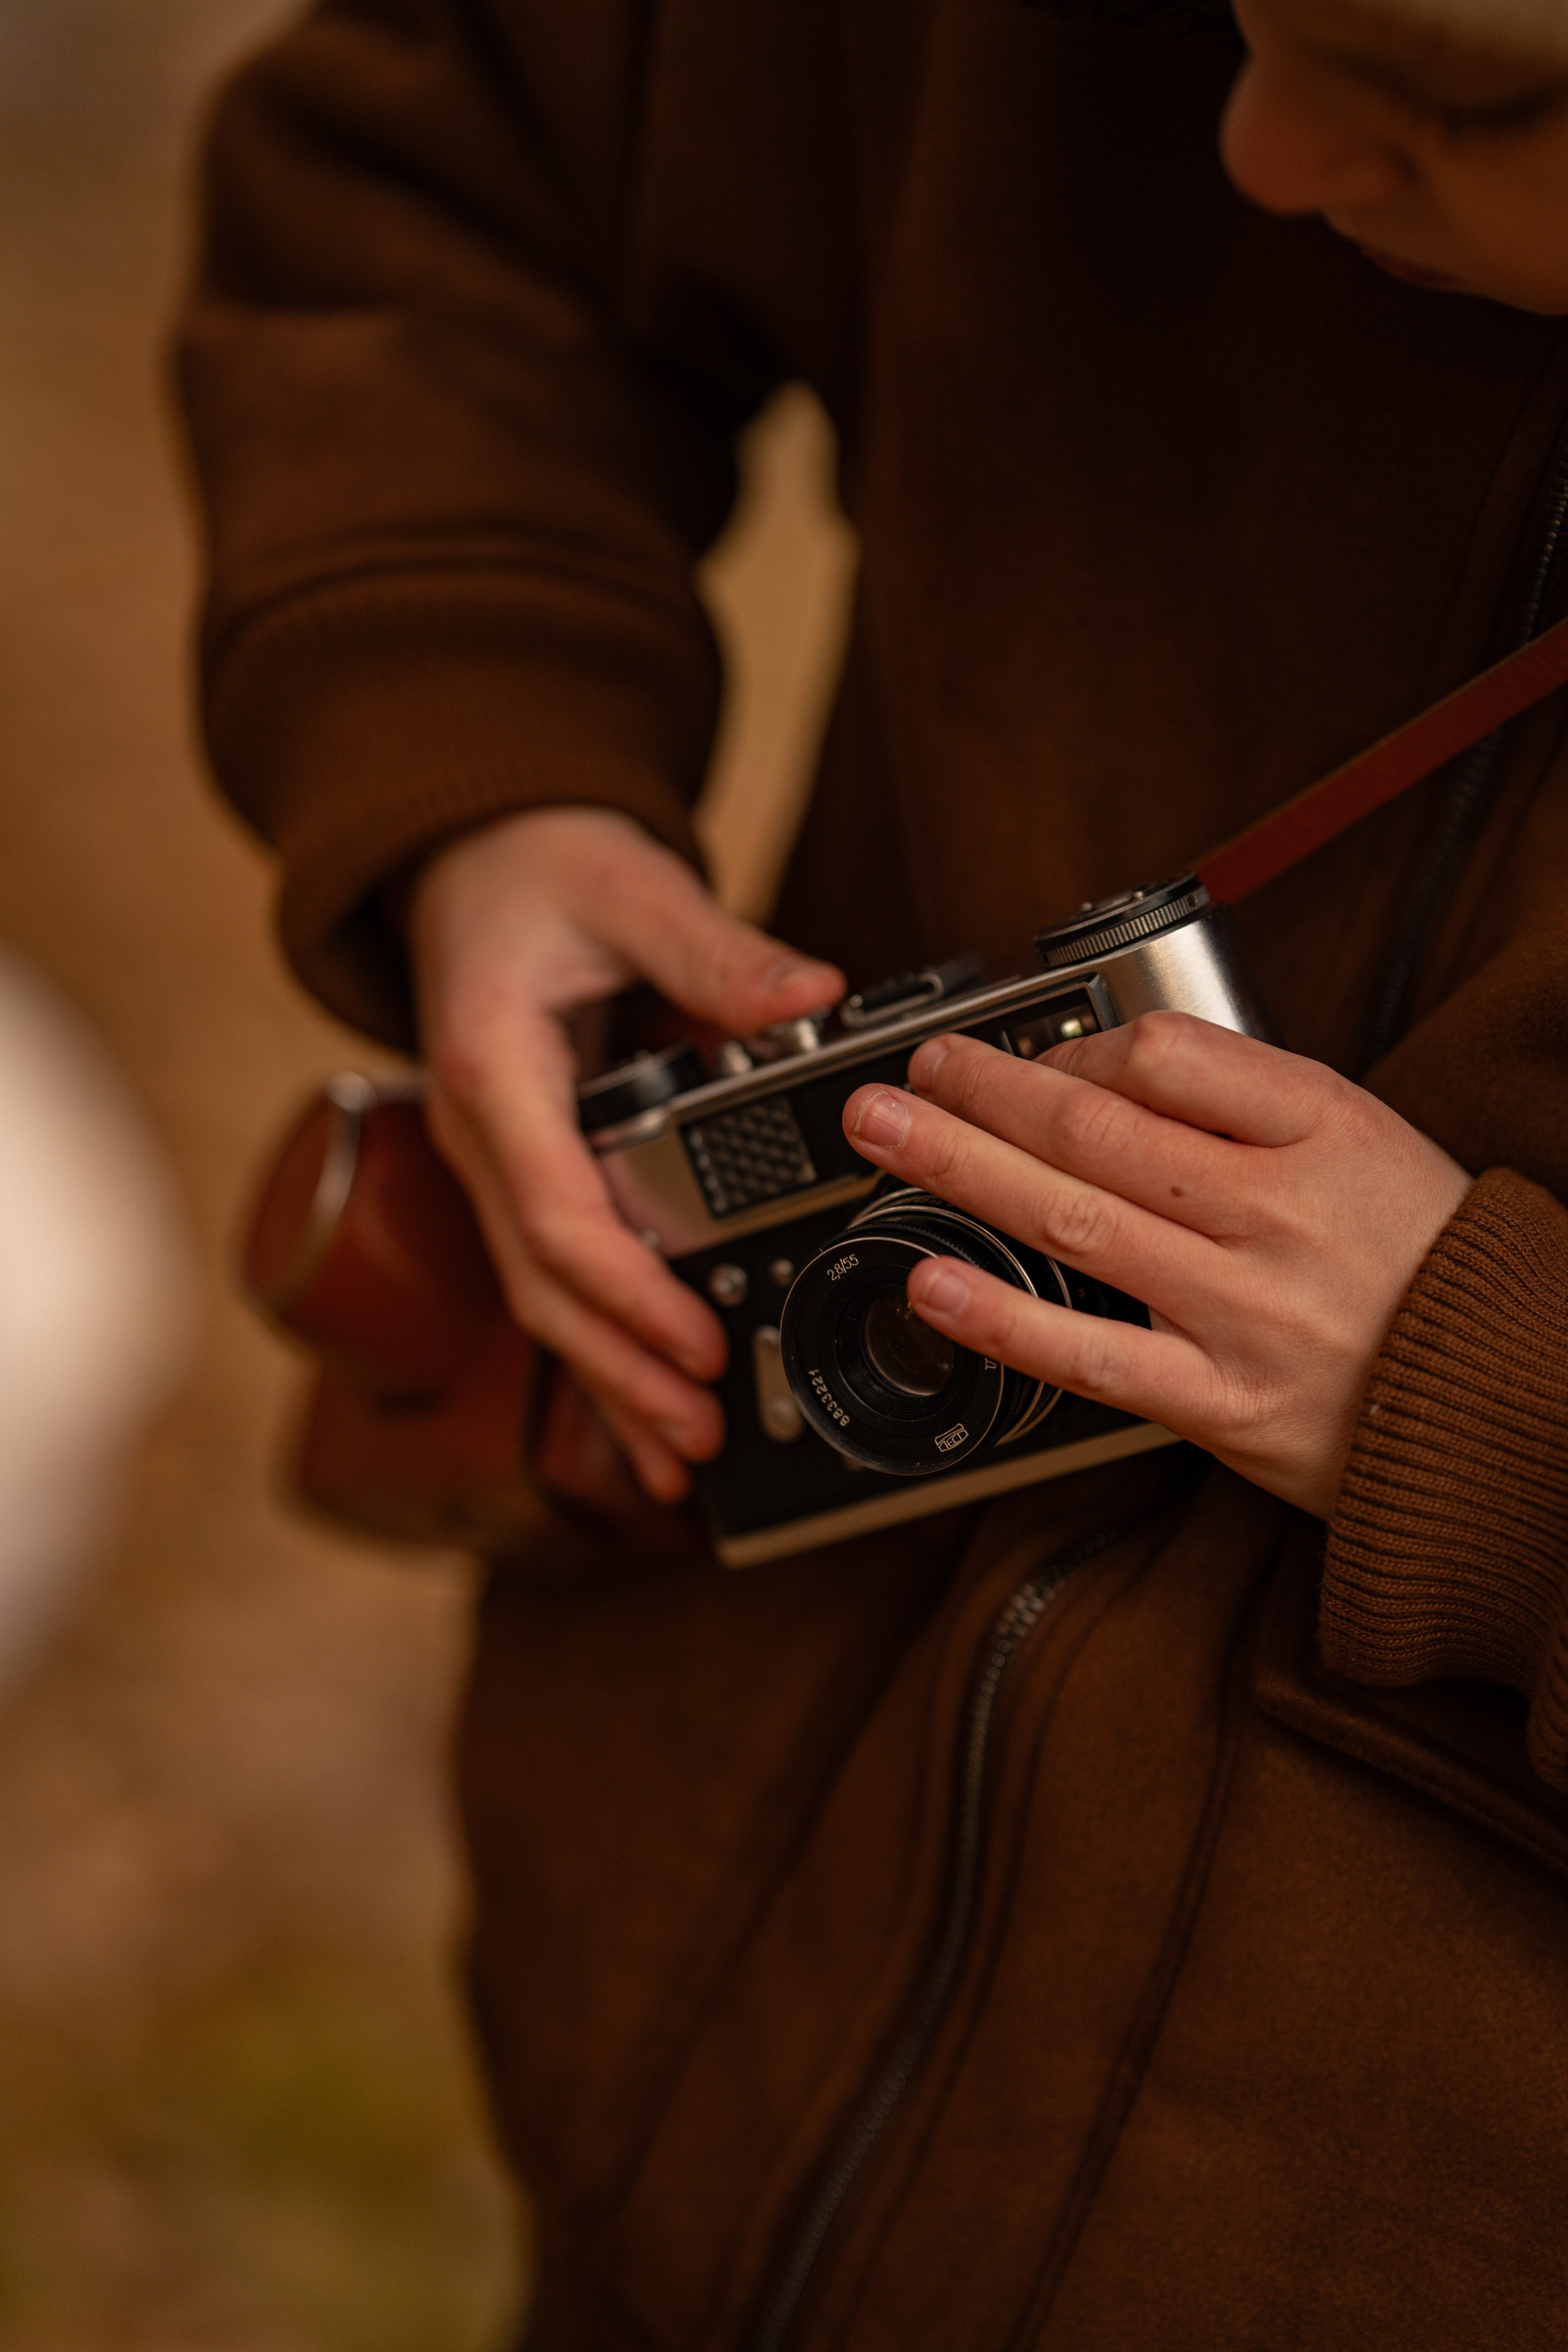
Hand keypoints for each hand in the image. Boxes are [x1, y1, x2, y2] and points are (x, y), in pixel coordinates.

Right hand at [410, 807, 842, 1500]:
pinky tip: (641, 1401)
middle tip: (702, 1435)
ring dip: (608, 1379)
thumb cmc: (542, 870)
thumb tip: (812, 994)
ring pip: (543, 1297)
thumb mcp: (631, 887)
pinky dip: (599, 1341)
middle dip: (621, 1370)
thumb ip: (716, 952)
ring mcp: (493, 1160)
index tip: (698, 1346)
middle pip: (544, 1285)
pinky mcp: (521, 1170)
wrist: (469, 860)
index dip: (630, 1293)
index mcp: (495, 1070)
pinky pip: (554, 1272)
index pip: (555, 1213)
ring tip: (680, 1456)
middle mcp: (479, 1132)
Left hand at [841, 1013, 1471, 1517]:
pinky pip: (1095, 1355)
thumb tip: (1098, 1075)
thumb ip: (1244, 1107)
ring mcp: (1247, 1310)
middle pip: (1094, 1130)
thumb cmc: (1424, 1263)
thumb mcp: (1364, 1144)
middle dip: (980, 1092)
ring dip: (961, 1170)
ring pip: (1076, 1221)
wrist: (1513, 1403)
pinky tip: (932, 1283)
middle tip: (904, 1071)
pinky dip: (1004, 1317)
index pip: (1165, 1056)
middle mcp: (1279, 1211)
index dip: (1072, 1050)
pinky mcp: (1226, 1403)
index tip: (1027, 1058)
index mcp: (1323, 1127)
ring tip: (883, 1136)